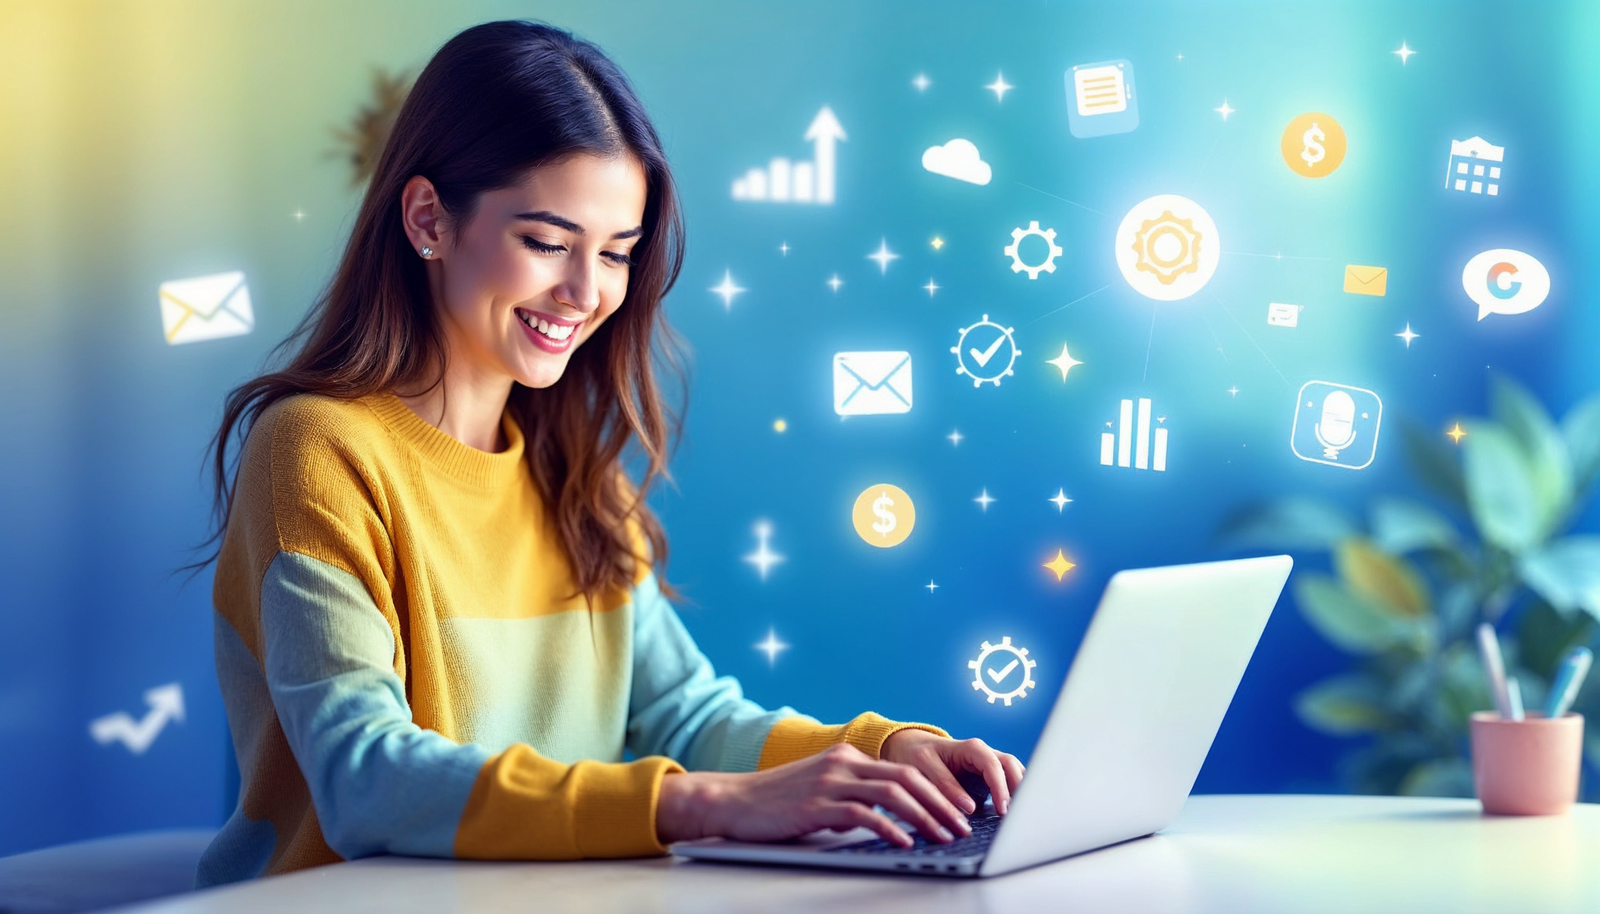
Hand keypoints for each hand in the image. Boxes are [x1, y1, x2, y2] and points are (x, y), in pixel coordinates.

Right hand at [656, 743, 972, 847]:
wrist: (732, 801)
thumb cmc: (775, 803)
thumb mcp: (819, 792)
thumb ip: (850, 799)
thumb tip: (878, 820)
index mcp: (846, 757)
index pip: (904, 770)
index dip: (936, 790)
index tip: (957, 810)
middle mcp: (842, 763)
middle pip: (906, 777)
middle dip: (940, 802)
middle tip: (962, 824)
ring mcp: (829, 782)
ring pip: (891, 793)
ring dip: (924, 816)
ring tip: (943, 835)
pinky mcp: (816, 805)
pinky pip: (863, 814)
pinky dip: (889, 827)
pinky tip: (905, 841)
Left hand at [880, 729, 1025, 815]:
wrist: (911, 746)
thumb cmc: (916, 754)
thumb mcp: (923, 766)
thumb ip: (945, 785)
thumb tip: (970, 807)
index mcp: (970, 748)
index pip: (993, 766)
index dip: (1000, 787)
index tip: (1002, 810)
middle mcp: (984, 753)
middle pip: (1011, 766)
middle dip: (1018, 788)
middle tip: (1017, 815)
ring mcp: (988, 764)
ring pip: (1013, 772)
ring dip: (1019, 791)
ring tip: (1020, 815)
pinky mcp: (987, 776)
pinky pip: (1007, 781)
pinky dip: (1013, 793)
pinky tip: (1012, 812)